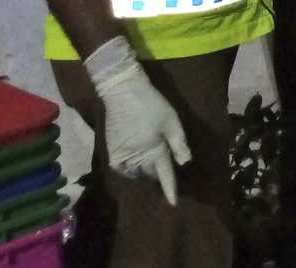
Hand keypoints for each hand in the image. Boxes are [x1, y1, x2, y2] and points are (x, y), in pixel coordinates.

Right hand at [85, 37, 190, 205]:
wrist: (122, 92)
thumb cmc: (152, 104)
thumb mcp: (172, 121)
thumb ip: (179, 143)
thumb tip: (185, 162)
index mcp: (154, 149)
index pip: (164, 175)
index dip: (170, 189)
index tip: (174, 203)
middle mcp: (135, 157)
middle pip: (150, 174)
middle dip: (158, 173)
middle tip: (164, 162)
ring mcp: (120, 156)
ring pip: (137, 173)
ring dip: (145, 170)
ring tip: (151, 158)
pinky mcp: (110, 152)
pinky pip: (123, 169)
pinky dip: (131, 168)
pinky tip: (138, 159)